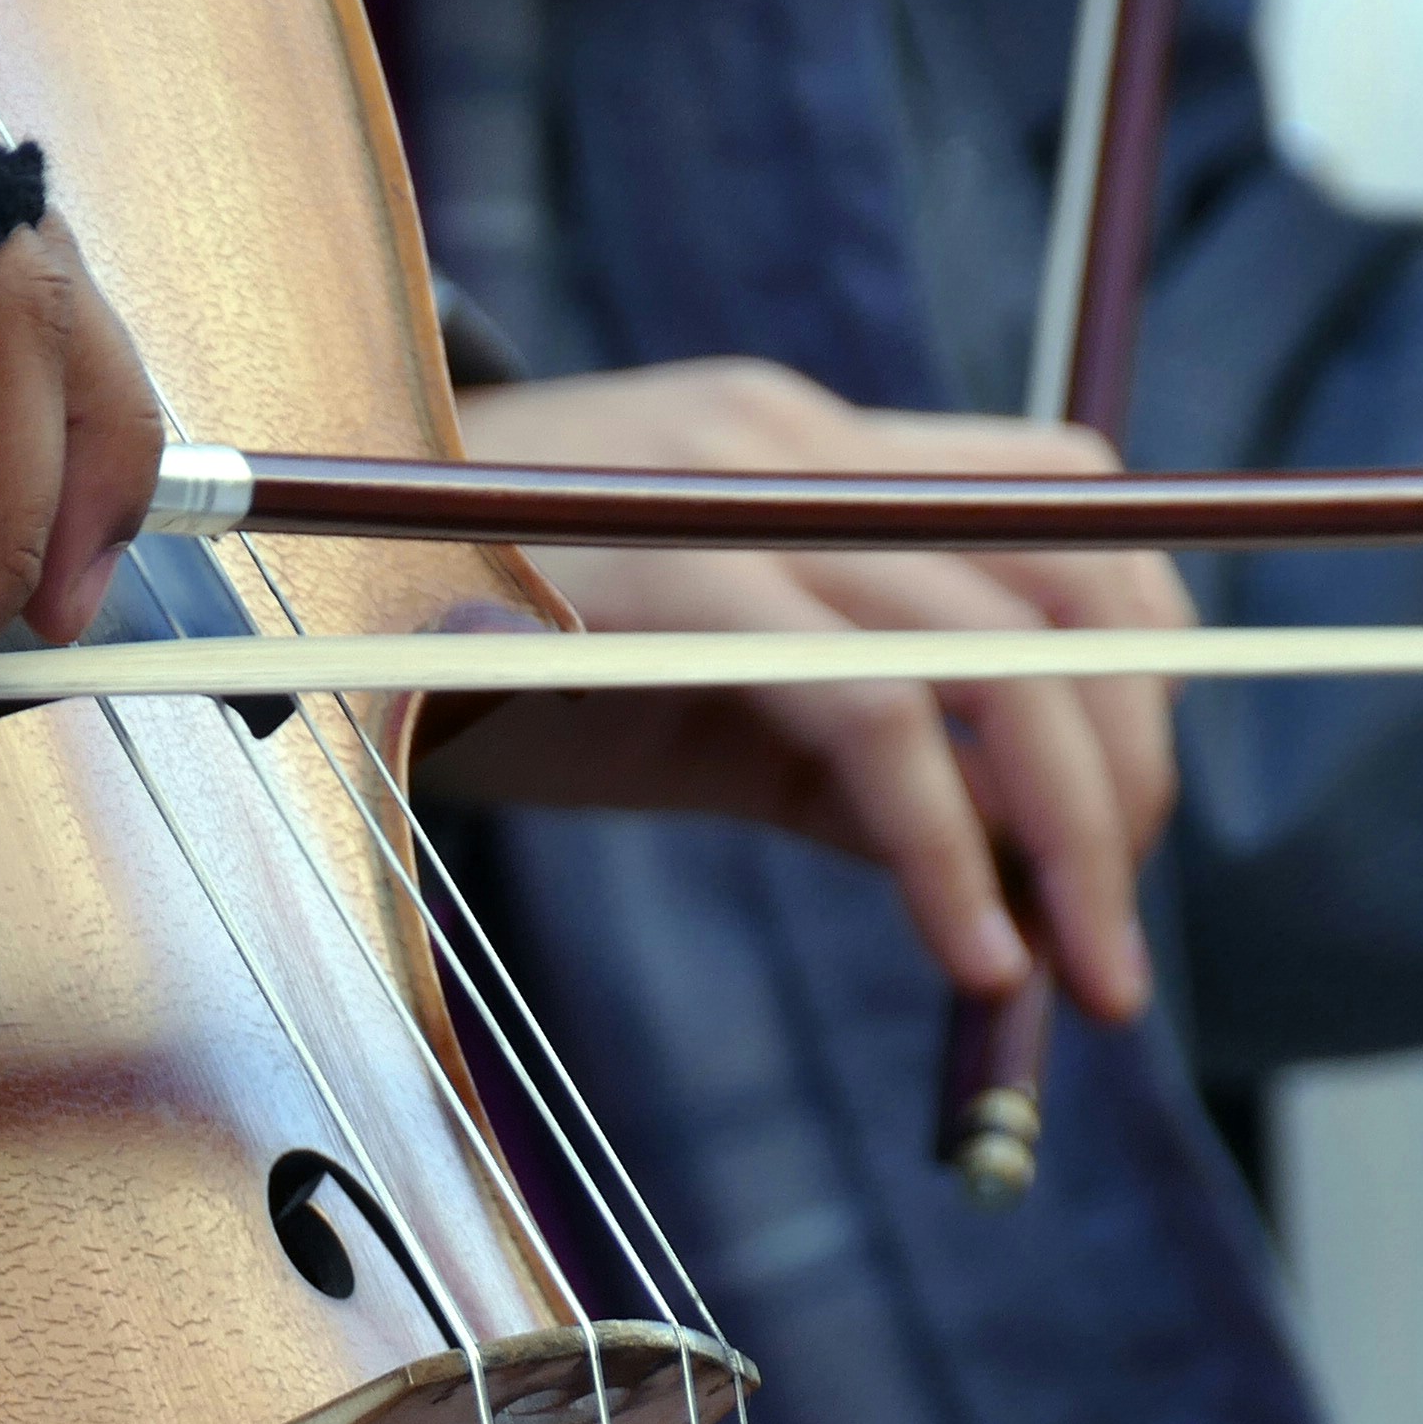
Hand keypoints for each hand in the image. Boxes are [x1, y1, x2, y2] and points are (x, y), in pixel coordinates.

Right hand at [415, 361, 1189, 1020]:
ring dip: (1074, 835)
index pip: (1074, 511)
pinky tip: (970, 953)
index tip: (1128, 838)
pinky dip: (947, 849)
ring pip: (998, 650)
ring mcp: (736, 499)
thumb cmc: (479, 663)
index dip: (1146, 674)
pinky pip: (872, 719)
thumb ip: (843, 753)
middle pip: (1073, 579)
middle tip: (1115, 953)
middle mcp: (797, 445)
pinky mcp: (674, 588)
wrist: (276, 606)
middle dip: (1133, 777)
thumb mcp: (689, 698)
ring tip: (1073, 978)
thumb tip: (1014, 887)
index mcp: (815, 449)